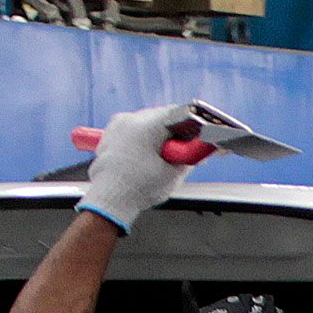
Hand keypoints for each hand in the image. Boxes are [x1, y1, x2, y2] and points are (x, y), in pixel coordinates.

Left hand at [77, 103, 198, 230]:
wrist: (109, 199)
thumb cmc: (137, 188)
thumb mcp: (174, 173)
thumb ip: (191, 156)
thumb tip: (204, 148)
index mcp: (148, 125)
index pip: (180, 114)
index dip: (193, 127)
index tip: (199, 138)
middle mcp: (131, 119)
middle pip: (163, 117)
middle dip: (174, 132)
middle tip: (180, 152)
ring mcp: (118, 124)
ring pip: (148, 121)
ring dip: (157, 134)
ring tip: (158, 157)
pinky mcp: (110, 131)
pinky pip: (133, 127)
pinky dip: (142, 138)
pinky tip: (144, 156)